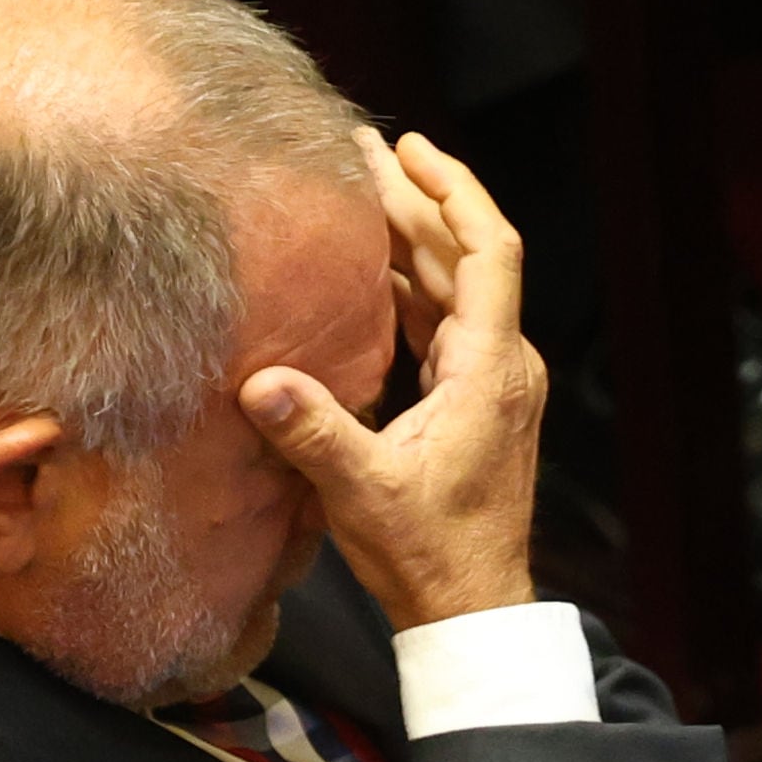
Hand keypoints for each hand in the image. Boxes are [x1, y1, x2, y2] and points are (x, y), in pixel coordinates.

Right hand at [241, 129, 545, 630]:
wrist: (469, 610)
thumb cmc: (428, 554)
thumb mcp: (363, 491)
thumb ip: (314, 432)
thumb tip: (258, 381)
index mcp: (490, 371)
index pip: (488, 252)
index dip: (453, 191)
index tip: (410, 151)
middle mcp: (502, 365)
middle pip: (466, 258)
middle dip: (416, 201)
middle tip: (363, 151)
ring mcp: (491, 382)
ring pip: (455, 288)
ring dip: (411, 240)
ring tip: (360, 190)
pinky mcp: (474, 400)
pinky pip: (445, 323)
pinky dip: (409, 287)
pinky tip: (368, 269)